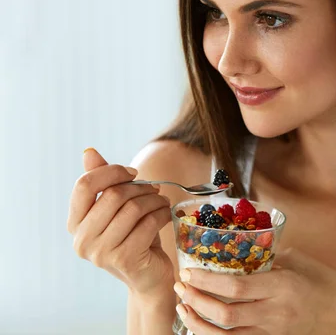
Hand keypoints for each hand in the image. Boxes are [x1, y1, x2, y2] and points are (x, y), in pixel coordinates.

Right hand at [67, 148, 173, 295]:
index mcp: (74, 224)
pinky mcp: (124, 259)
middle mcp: (81, 240)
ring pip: (132, 208)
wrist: (148, 277)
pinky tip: (167, 214)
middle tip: (155, 189)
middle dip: (140, 188)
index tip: (133, 173)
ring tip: (163, 201)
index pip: (84, 185)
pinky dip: (162, 214)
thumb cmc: (133, 237)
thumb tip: (89, 152)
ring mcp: (101, 252)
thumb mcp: (117, 209)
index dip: (111, 172)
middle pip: (113, 195)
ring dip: (154, 200)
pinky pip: (147, 223)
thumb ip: (103, 182)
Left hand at [173, 249, 335, 334]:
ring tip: (184, 306)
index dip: (207, 281)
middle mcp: (274, 314)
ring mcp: (271, 333)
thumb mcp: (301, 263)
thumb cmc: (329, 287)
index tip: (189, 271)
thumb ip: (270, 258)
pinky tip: (203, 325)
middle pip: (224, 315)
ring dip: (198, 323)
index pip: (235, 287)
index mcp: (282, 287)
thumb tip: (243, 252)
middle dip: (196, 301)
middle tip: (181, 286)